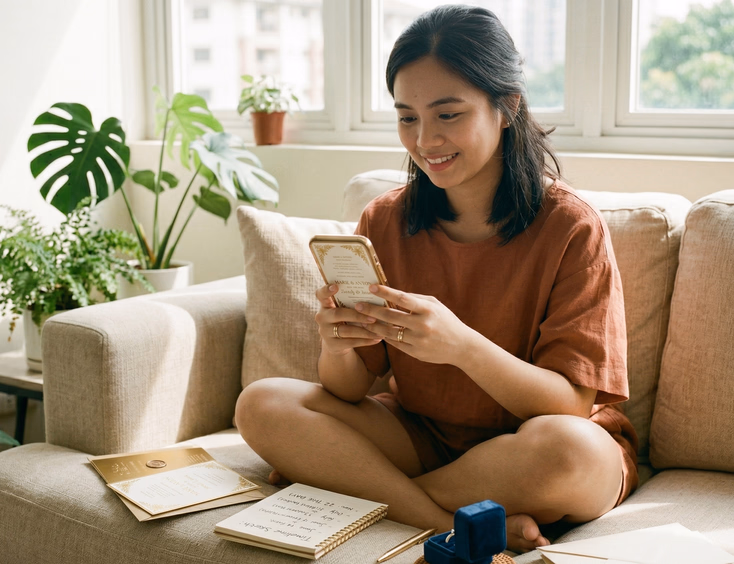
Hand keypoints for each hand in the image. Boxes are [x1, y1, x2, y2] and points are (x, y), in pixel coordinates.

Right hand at [314, 284, 382, 355]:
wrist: (337, 342)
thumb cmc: (345, 319)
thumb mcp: (344, 309)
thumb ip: (353, 302)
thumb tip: (376, 292)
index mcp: (325, 304)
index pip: (321, 294)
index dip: (326, 290)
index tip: (336, 286)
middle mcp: (322, 317)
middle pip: (338, 314)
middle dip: (357, 316)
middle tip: (373, 317)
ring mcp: (325, 332)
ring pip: (346, 331)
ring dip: (365, 331)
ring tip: (380, 331)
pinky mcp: (333, 345)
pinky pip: (351, 343)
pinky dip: (366, 341)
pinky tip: (377, 338)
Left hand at [356, 285, 472, 365]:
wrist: (461, 347)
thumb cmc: (446, 321)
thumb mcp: (435, 305)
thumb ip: (415, 299)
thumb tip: (393, 294)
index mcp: (428, 310)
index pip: (402, 298)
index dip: (386, 292)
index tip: (371, 287)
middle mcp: (422, 325)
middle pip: (391, 316)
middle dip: (372, 310)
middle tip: (358, 305)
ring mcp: (418, 341)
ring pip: (389, 332)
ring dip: (373, 326)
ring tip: (361, 319)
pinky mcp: (415, 353)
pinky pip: (395, 343)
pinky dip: (384, 336)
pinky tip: (374, 331)